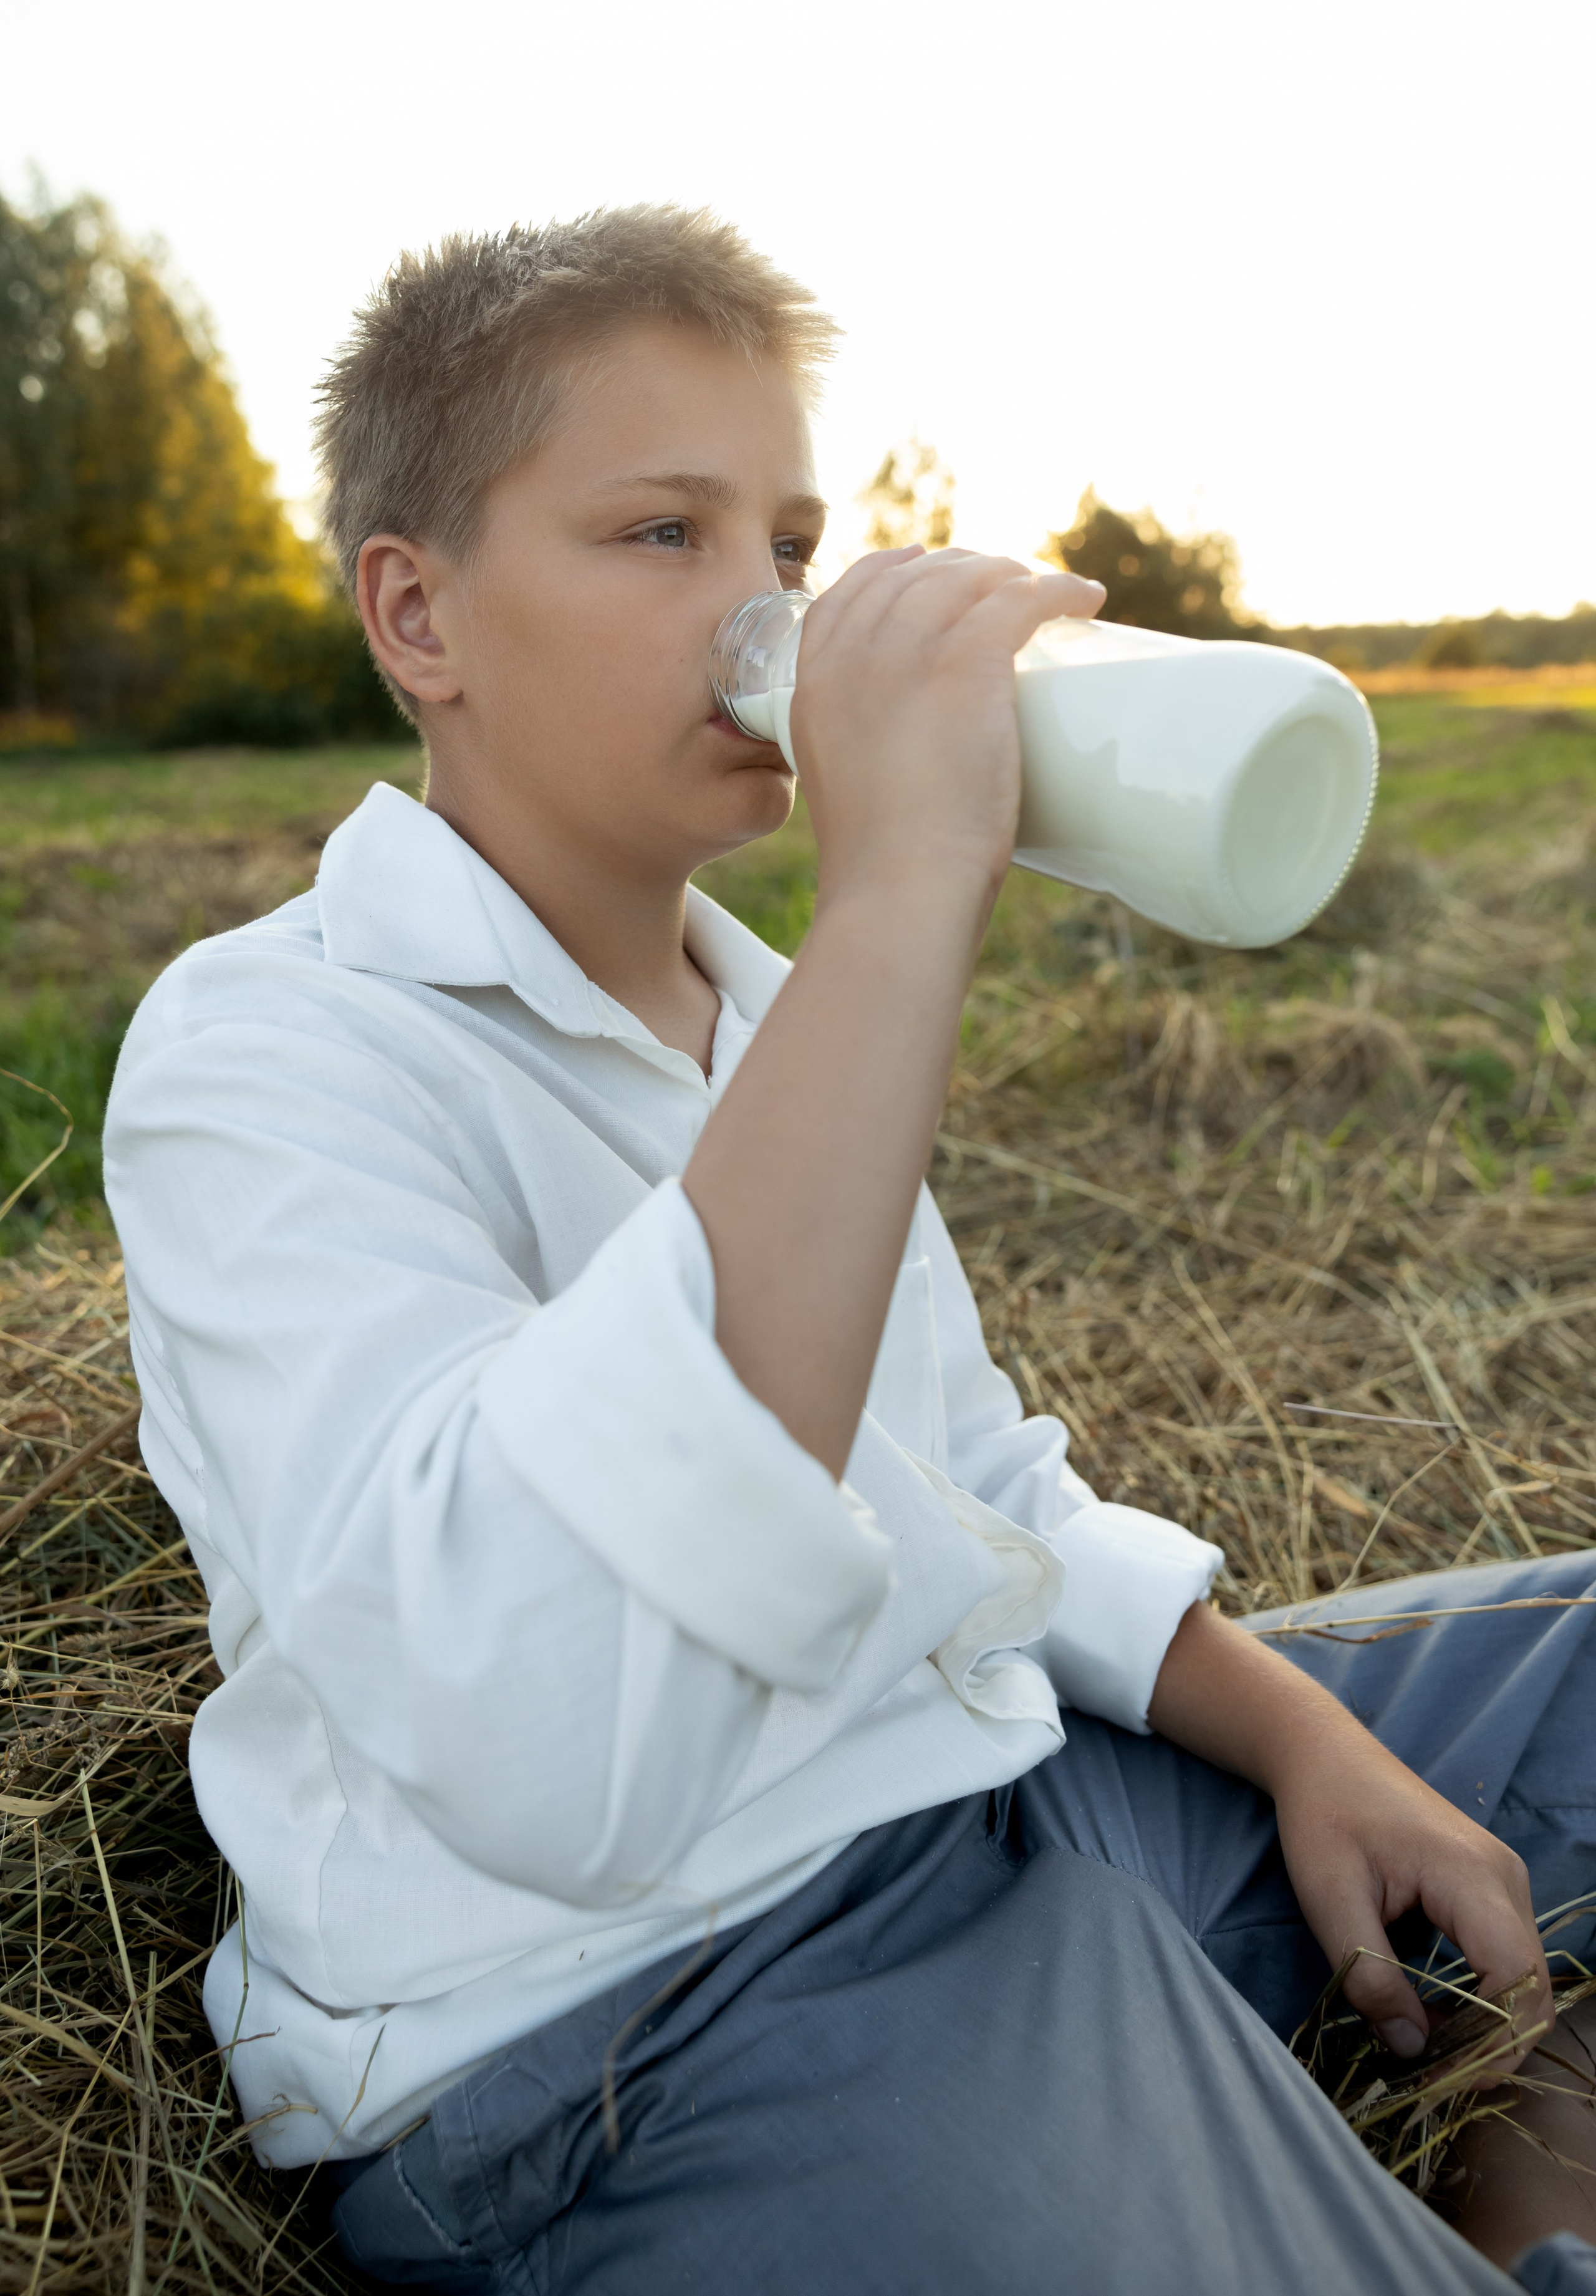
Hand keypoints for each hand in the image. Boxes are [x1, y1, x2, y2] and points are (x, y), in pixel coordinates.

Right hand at [791, 549, 1102, 911]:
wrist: (899, 888)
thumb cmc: (885, 870)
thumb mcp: (847, 795)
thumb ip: (866, 760)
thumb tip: (914, 774)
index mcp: (813, 686)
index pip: (849, 594)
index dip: (892, 570)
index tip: (927, 565)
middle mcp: (853, 655)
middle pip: (914, 576)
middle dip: (964, 569)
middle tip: (1008, 586)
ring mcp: (908, 651)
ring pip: (970, 578)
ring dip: (1016, 576)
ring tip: (1050, 594)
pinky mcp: (967, 659)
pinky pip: (1021, 598)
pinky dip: (1058, 590)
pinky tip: (1083, 599)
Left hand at [1271, 1724, 1548, 2077]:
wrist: (1325, 1755)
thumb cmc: (1323, 1815)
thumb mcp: (1329, 1898)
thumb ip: (1370, 1976)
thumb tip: (1411, 2049)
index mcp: (1473, 1876)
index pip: (1516, 1983)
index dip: (1486, 2044)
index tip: (1433, 2078)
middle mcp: (1506, 1879)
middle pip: (1530, 1990)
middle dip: (1490, 2048)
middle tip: (1428, 2081)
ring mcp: (1505, 1881)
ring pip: (1523, 1980)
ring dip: (1486, 2027)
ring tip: (1427, 2055)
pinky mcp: (1491, 1888)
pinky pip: (1506, 1959)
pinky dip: (1482, 1999)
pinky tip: (1436, 2016)